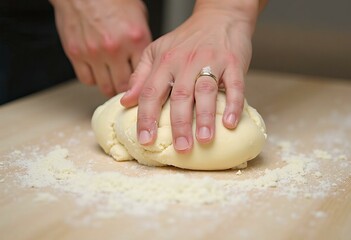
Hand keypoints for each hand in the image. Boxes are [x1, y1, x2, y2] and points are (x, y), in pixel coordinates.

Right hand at [50, 0, 151, 95]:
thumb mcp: (138, 15)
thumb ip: (141, 41)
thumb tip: (145, 62)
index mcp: (135, 38)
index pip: (143, 75)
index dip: (143, 82)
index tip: (142, 85)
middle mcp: (115, 48)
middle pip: (124, 86)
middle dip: (127, 90)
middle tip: (127, 88)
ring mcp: (94, 53)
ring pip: (105, 86)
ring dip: (110, 86)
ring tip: (113, 80)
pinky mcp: (75, 53)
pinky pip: (86, 79)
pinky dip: (93, 79)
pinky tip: (97, 71)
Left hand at [121, 0, 259, 152]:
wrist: (219, 17)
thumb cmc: (187, 40)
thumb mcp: (157, 51)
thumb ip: (141, 76)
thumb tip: (126, 101)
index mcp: (164, 62)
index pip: (151, 93)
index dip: (146, 118)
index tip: (145, 141)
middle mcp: (185, 63)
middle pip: (179, 96)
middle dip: (179, 125)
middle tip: (180, 148)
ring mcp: (211, 62)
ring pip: (205, 92)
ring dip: (205, 117)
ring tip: (204, 140)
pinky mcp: (232, 63)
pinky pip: (234, 85)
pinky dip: (233, 104)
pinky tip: (230, 123)